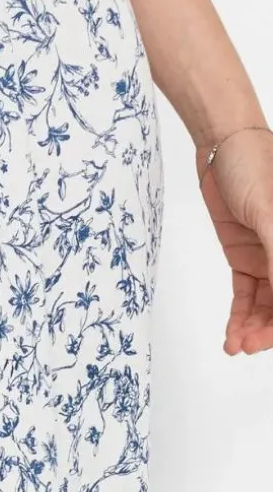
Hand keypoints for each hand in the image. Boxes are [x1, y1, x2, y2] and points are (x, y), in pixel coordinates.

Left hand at [196, 126, 272, 355]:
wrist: (222, 145)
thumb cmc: (254, 165)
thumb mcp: (269, 213)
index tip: (270, 339)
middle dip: (269, 328)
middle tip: (249, 346)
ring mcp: (269, 256)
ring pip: (266, 304)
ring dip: (252, 328)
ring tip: (236, 347)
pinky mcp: (246, 258)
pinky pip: (246, 296)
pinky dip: (239, 317)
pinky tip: (231, 337)